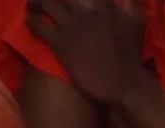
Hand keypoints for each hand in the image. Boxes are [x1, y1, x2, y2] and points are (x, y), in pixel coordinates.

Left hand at [26, 0, 148, 106]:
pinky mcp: (62, 44)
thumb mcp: (135, 17)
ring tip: (32, 5)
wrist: (123, 82)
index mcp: (102, 0)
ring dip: (35, 1)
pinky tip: (29, 21)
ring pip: (45, 2)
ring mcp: (72, 24)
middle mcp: (85, 6)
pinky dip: (31, 21)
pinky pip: (39, 26)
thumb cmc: (130, 52)